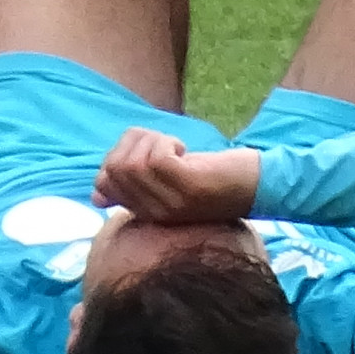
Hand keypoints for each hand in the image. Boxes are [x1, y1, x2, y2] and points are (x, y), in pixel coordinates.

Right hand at [94, 129, 265, 222]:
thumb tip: (97, 193)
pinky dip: (165, 143)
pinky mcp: (189, 187)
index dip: (113, 156)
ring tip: (173, 146)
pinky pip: (156, 159)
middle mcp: (154, 212)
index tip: (141, 149)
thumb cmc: (213, 178)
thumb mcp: (169, 182)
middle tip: (159, 143)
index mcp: (146, 211)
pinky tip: (183, 149)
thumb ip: (136, 184)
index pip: (103, 184)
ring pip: (132, 162)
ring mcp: (170, 202)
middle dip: (131, 143)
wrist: (258, 187)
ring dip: (150, 141)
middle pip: (114, 169)